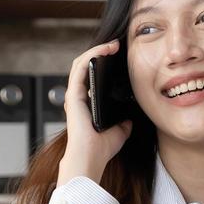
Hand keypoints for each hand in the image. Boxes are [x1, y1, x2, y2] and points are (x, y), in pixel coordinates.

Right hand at [56, 38, 132, 186]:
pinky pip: (81, 67)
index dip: (103, 64)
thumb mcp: (120, 132)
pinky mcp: (73, 93)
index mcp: (87, 104)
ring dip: (96, 50)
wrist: (91, 157)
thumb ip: (123, 123)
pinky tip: (105, 50)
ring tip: (113, 45)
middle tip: (117, 46)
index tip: (119, 57)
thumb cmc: (101, 148)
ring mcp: (74, 94)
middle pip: (86, 66)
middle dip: (100, 53)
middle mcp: (78, 97)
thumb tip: (130, 118)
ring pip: (81, 62)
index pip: (92, 77)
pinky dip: (92, 55)